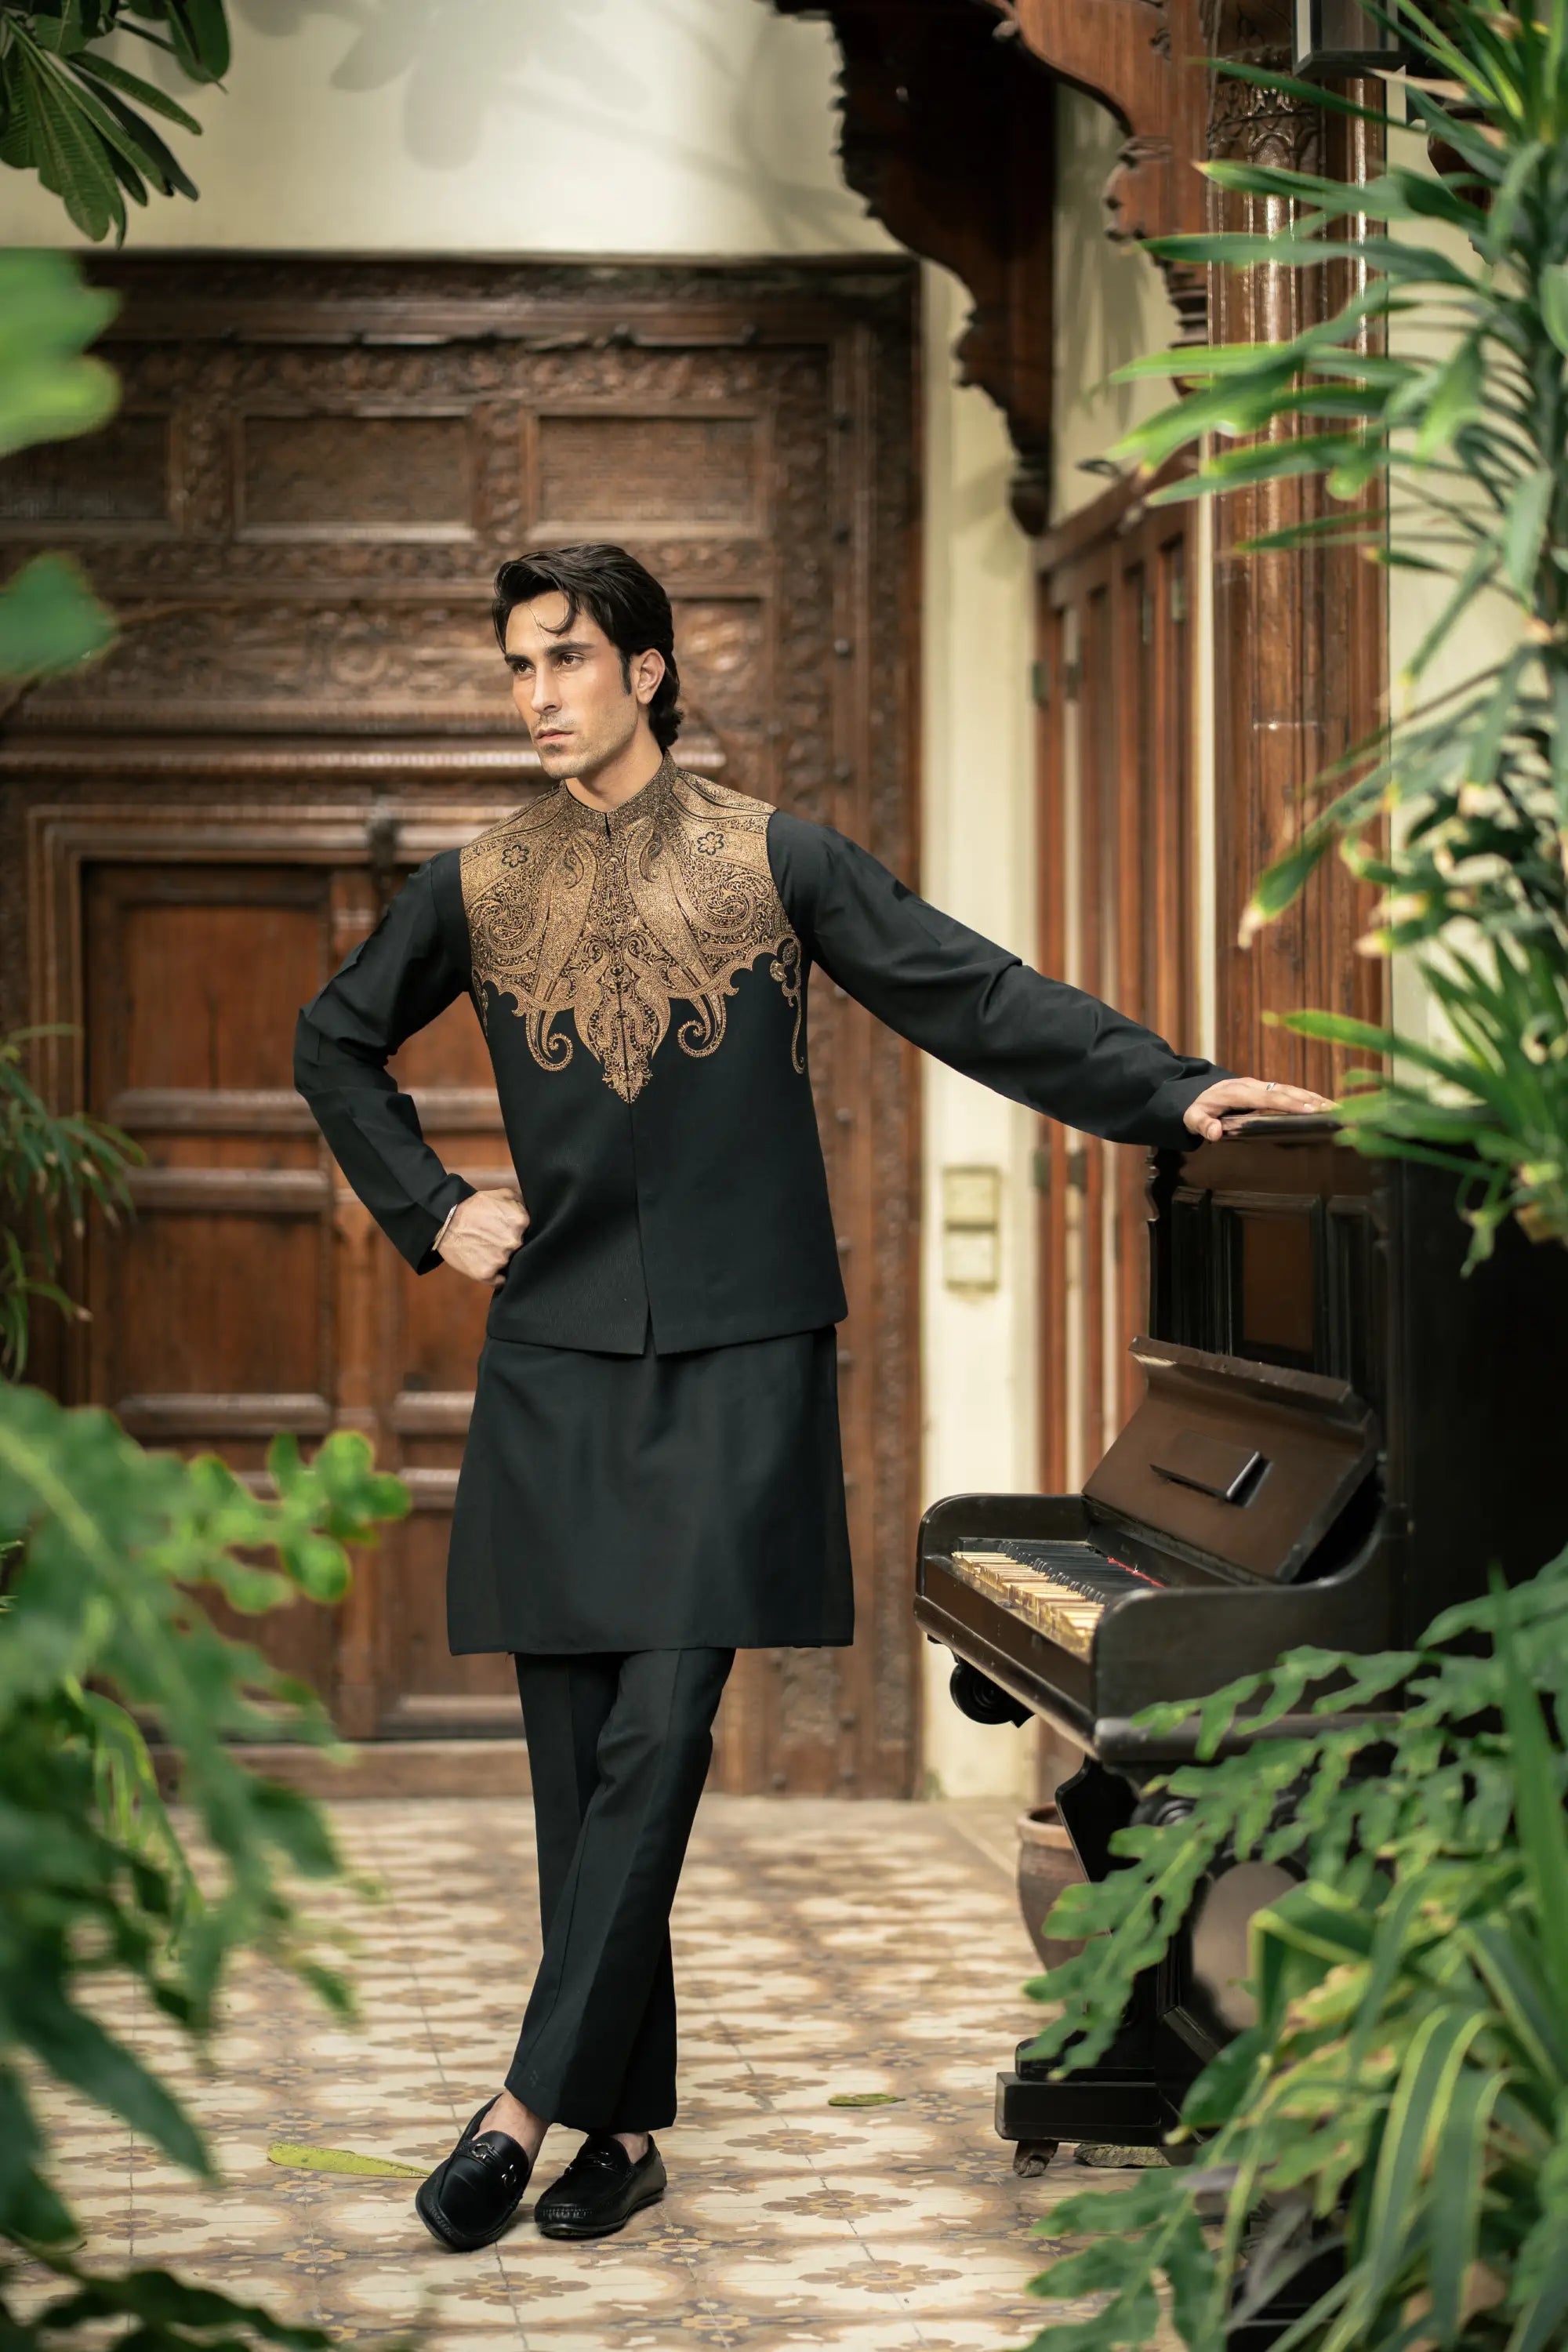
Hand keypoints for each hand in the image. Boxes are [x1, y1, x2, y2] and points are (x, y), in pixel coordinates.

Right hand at [437, 1187, 528, 1286]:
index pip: (530, 1233)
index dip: (520, 1233)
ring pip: (510, 1265)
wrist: (445, 1220)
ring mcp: (500, 1259)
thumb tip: (531, 1212)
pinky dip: (496, 1277)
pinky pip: (499, 1281)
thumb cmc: (474, 1205)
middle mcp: (513, 1242)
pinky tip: (488, 1266)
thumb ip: (521, 1203)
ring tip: (488, 1251)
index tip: (509, 1231)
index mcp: (520, 1222)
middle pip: (520, 1250)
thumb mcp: (501, 1194)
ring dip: (502, 1260)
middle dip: (511, 1247)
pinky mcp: (486, 1273)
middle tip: (497, 1241)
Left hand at [1182, 1076, 1331, 1143]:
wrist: (1195, 1091)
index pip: (1268, 1097)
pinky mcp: (1266, 1089)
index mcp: (1238, 1092)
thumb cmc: (1196, 1107)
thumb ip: (1202, 1125)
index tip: (1310, 1110)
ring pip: (1291, 1089)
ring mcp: (1261, 1085)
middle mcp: (1253, 1085)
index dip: (1289, 1103)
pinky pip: (1289, 1092)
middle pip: (1286, 1091)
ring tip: (1337, 1109)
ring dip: (1313, 1098)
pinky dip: (1308, 1097)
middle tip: (1333, 1112)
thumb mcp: (1192, 1118)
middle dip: (1310, 1100)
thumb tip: (1216, 1133)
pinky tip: (1325, 1105)